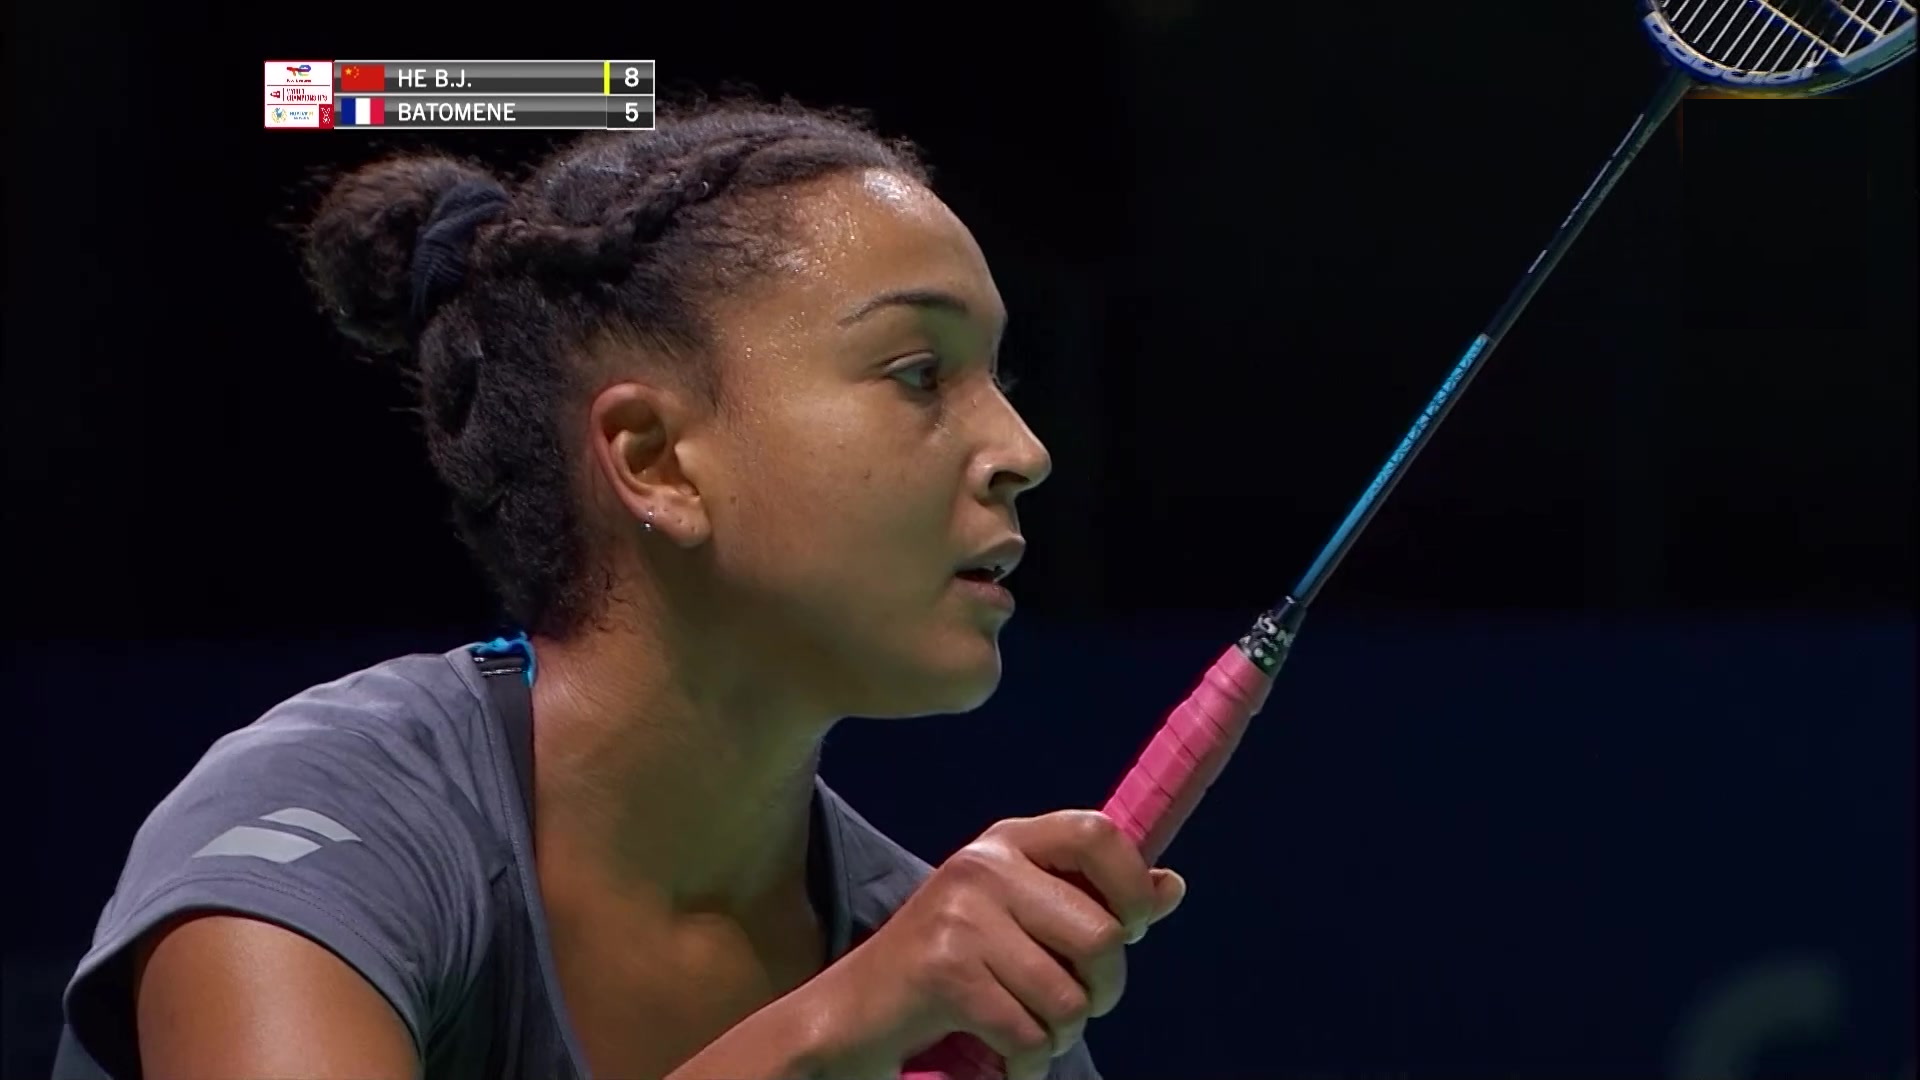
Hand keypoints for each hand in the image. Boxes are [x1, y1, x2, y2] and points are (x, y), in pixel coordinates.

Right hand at [799, 810, 1186, 1079]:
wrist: (844, 1019)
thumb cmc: (946, 974)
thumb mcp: (1021, 924)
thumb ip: (1092, 904)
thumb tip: (1172, 886)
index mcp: (1005, 843)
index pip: (1099, 832)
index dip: (1133, 886)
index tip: (1132, 929)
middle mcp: (983, 864)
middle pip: (1103, 934)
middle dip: (1100, 992)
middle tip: (1061, 1007)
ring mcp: (961, 914)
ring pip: (1070, 997)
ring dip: (1056, 1036)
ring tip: (1018, 1030)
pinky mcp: (944, 970)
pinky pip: (1029, 1034)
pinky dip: (1022, 1065)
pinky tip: (995, 1057)